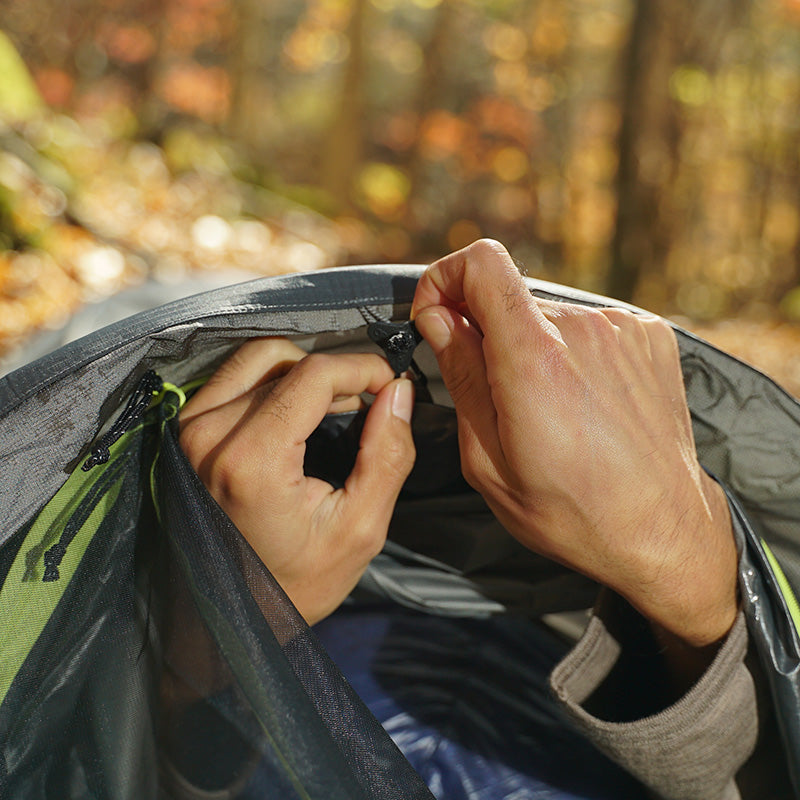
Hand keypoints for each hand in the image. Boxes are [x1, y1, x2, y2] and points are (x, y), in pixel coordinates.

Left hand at [179, 338, 414, 624]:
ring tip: (335, 406)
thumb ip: (387, 454)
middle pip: (287, 360)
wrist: (233, 614)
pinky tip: (301, 412)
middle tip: (368, 404)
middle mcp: (209, 435)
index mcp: (251, 461)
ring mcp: (190, 430)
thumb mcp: (360, 528)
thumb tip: (399, 393)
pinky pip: (235, 376)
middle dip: (339, 372)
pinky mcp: (185, 431)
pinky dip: (275, 380)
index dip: (363, 368)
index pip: (314, 374)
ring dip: (304, 372)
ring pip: (259, 358)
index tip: (391, 385)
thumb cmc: (297, 582)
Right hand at [412, 239, 736, 646]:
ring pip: (547, 314)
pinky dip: (573, 351)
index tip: (437, 314)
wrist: (661, 529)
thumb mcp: (487, 460)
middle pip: (510, 297)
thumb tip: (438, 319)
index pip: (481, 264)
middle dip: (487, 334)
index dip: (446, 279)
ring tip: (550, 409)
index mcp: (534, 360)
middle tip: (495, 395)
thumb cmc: (571, 510)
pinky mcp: (650, 335)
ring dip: (532, 346)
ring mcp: (622, 329)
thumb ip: (460, 375)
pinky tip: (584, 401)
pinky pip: (588, 324)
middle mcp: (583, 330)